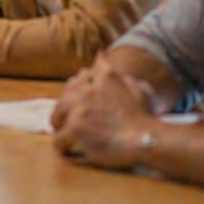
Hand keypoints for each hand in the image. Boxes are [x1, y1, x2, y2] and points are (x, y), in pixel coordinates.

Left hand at [52, 52, 159, 169]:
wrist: (146, 141)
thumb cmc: (145, 118)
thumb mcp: (137, 88)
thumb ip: (117, 72)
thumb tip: (100, 53)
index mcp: (104, 77)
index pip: (83, 75)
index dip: (82, 88)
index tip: (88, 101)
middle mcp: (88, 89)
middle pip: (65, 96)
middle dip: (67, 108)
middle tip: (75, 120)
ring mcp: (79, 109)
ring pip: (56, 117)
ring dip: (62, 126)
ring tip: (71, 134)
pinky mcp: (74, 129)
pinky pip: (58, 140)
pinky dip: (64, 146)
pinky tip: (71, 150)